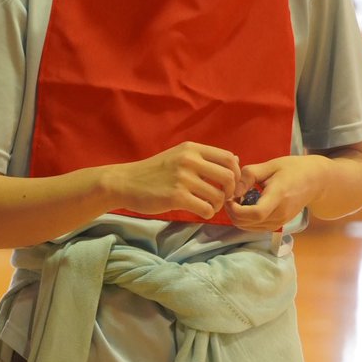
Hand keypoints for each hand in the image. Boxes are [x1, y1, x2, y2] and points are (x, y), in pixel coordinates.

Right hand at [107, 142, 242, 219]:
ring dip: (217, 205)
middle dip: (230, 191)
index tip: (229, 184)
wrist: (125, 182)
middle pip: (228, 177)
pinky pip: (205, 208)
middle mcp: (189, 160)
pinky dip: (208, 213)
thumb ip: (205, 157)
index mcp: (192, 149)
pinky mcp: (176, 197)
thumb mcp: (179, 155)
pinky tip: (200, 211)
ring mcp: (183, 178)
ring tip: (208, 206)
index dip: (235, 173)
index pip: (228, 158)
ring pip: (218, 196)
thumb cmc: (154, 172)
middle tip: (222, 198)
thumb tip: (235, 159)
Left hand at [225, 155, 329, 231]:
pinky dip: (246, 220)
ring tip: (238, 201)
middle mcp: (280, 213)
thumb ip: (249, 176)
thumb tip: (233, 191)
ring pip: (250, 228)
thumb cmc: (292, 169)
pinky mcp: (278, 225)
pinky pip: (256, 228)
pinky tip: (247, 206)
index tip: (229, 198)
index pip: (256, 213)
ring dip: (238, 217)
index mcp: (279, 195)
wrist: (314, 181)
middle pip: (249, 223)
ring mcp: (280, 221)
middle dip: (233, 213)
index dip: (237, 210)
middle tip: (230, 198)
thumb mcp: (270, 165)